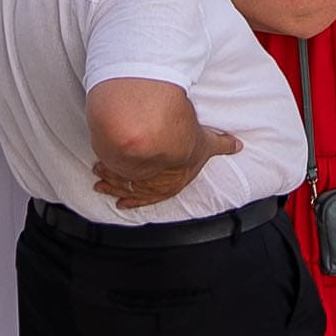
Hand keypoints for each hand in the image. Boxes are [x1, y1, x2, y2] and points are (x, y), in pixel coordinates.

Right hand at [89, 125, 237, 209]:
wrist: (157, 133)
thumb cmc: (183, 143)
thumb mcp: (207, 143)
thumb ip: (222, 144)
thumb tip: (238, 145)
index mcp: (169, 184)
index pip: (155, 194)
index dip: (142, 197)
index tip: (126, 201)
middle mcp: (149, 184)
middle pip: (133, 190)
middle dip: (120, 190)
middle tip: (105, 190)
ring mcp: (133, 174)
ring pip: (118, 181)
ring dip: (108, 181)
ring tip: (98, 179)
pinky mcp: (119, 161)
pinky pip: (110, 169)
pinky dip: (104, 170)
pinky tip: (97, 167)